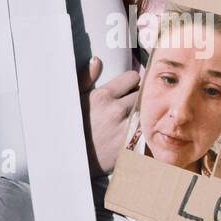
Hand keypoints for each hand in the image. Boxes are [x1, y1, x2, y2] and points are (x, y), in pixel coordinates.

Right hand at [80, 56, 139, 175]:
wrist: (73, 160)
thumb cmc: (73, 127)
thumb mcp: (75, 100)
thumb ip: (86, 78)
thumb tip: (97, 60)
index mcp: (102, 96)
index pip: (133, 77)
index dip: (131, 83)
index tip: (126, 90)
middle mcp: (116, 110)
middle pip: (143, 93)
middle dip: (137, 98)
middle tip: (128, 106)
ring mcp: (126, 128)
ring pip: (147, 111)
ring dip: (142, 114)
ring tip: (131, 120)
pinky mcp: (132, 145)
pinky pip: (147, 130)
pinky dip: (143, 130)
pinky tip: (135, 134)